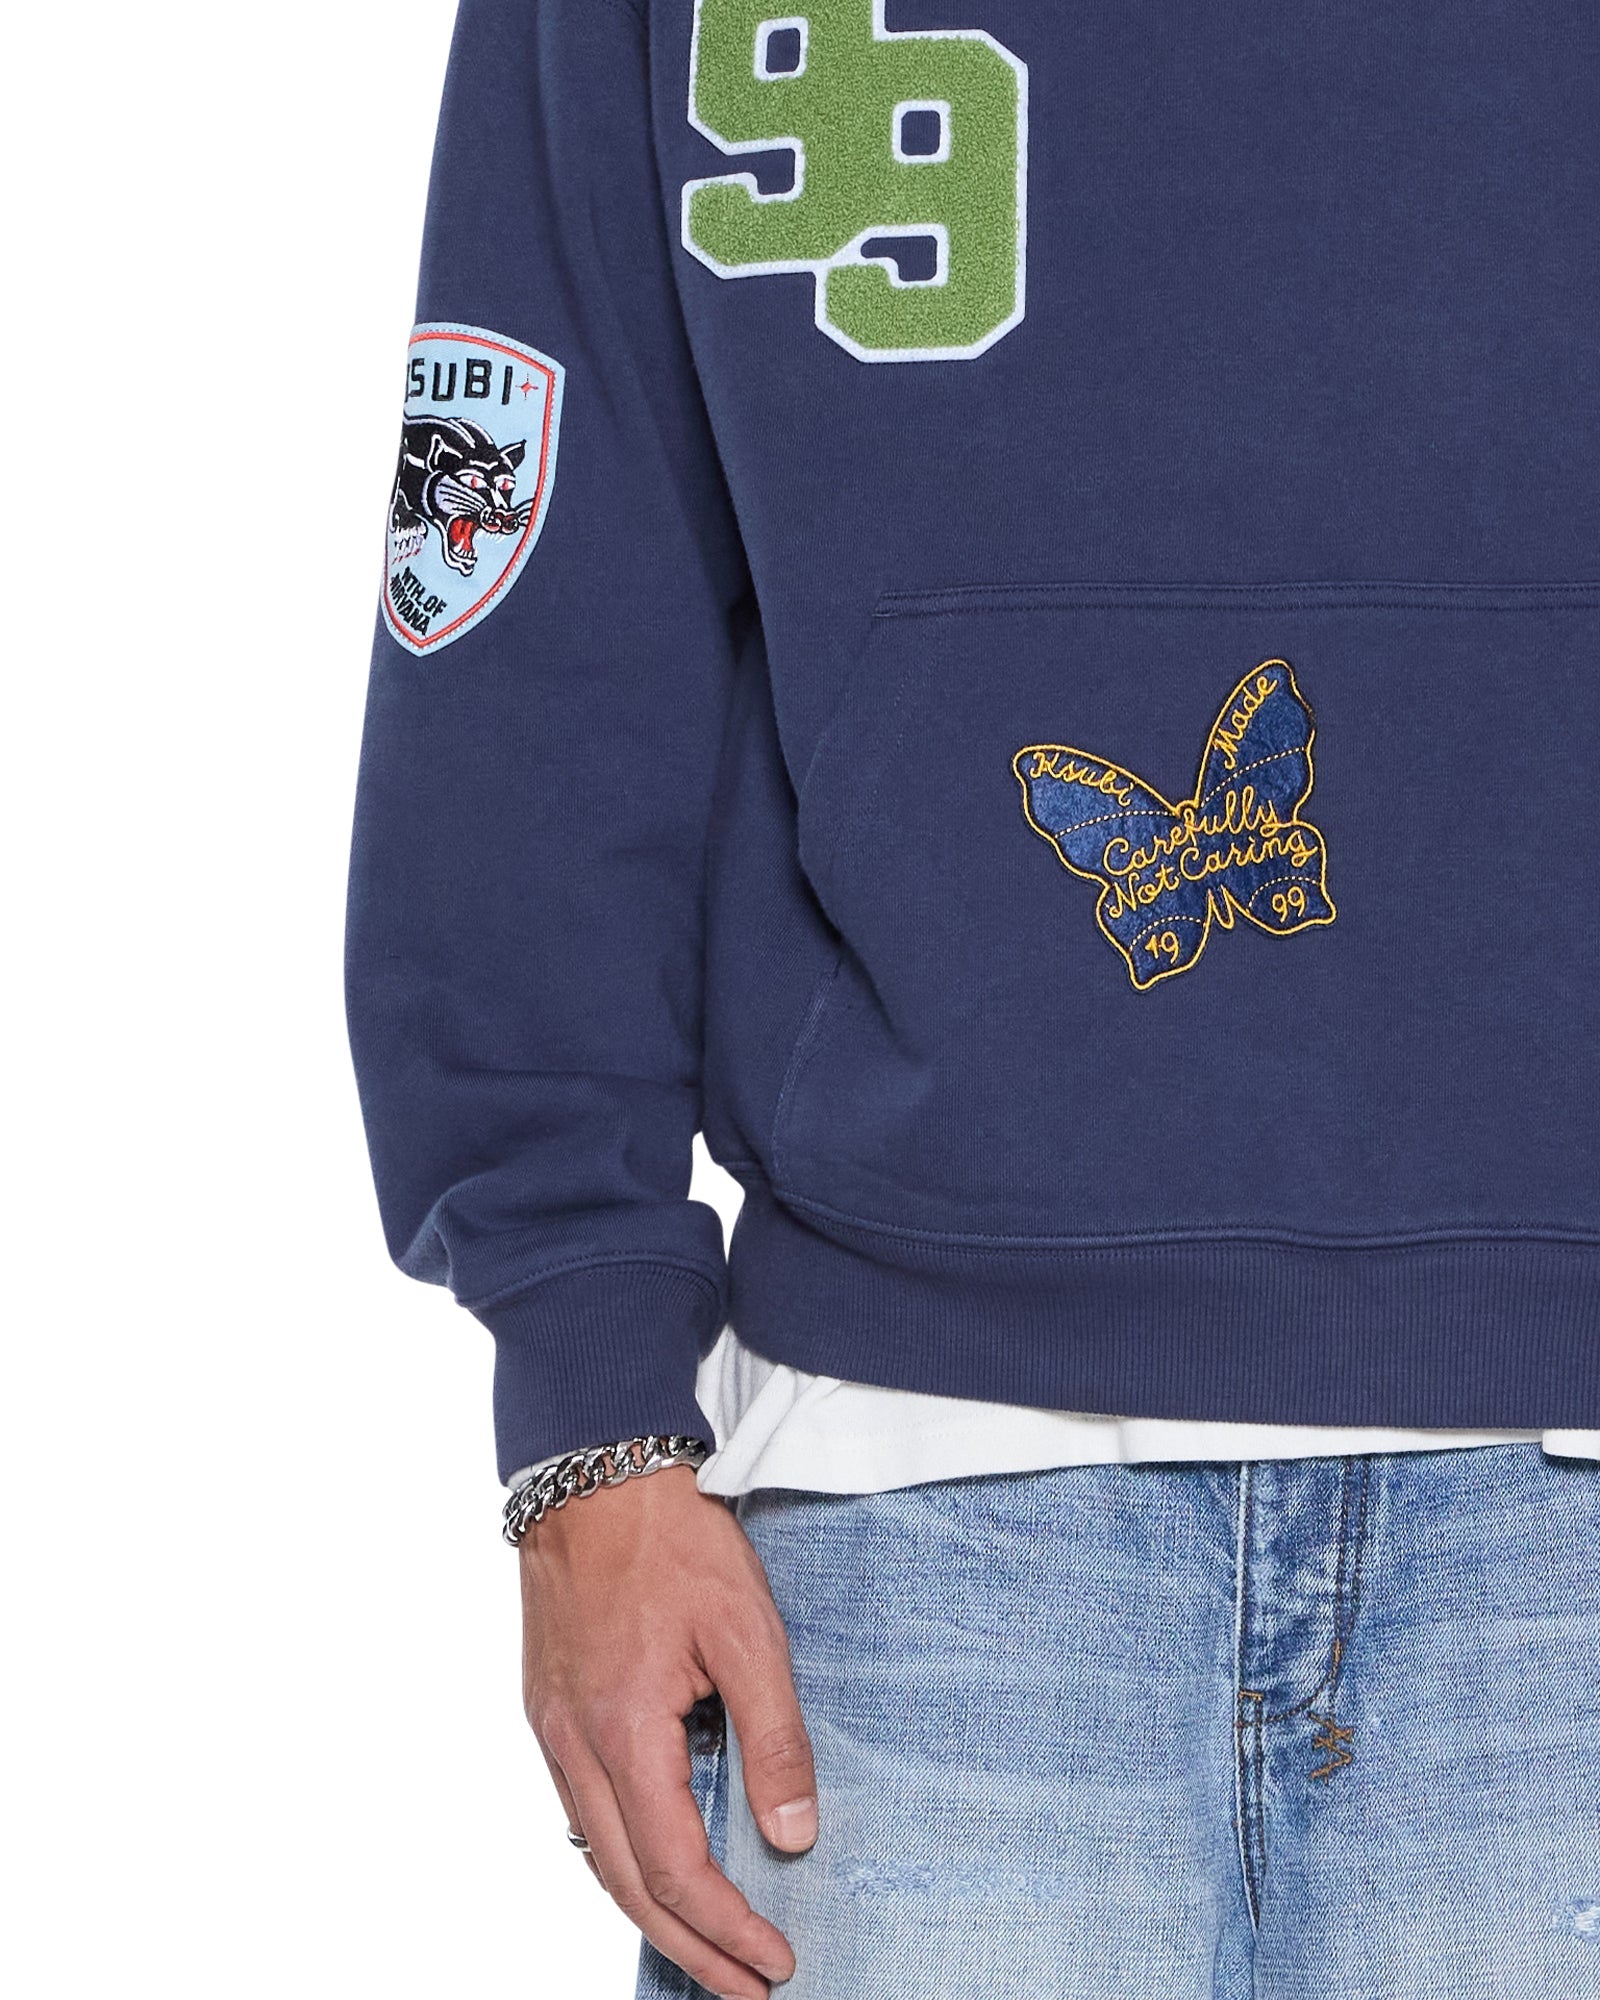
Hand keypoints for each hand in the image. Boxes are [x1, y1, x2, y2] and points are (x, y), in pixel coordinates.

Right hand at [520, 1466, 816, 1997]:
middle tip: (748, 1987)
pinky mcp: (550, 1708)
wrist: (594, 1473)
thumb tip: (793, 1834)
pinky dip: (623, 1858)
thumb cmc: (672, 1540)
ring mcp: (553, 1729)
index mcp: (623, 1730)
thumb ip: (773, 1735)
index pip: (674, 1868)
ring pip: (597, 1854)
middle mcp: (575, 1744)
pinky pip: (583, 1811)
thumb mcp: (748, 1629)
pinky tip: (657, 1863)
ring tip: (710, 1947)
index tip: (776, 1961)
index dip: (727, 1927)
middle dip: (691, 1948)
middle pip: (627, 1885)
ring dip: (653, 1911)